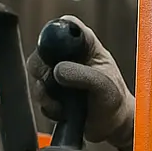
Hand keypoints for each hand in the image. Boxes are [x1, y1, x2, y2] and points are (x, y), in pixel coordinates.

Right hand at [26, 16, 135, 150]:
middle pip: (43, 49)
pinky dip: (47, 105)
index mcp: (87, 45)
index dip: (57, 33)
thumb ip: (83, 75)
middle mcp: (70, 56)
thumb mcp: (104, 85)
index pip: (67, 25)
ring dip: (45, 91)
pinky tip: (63, 111)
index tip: (56, 51)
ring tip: (63, 103)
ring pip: (36, 73)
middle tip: (53, 81)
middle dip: (43, 66)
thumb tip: (58, 70)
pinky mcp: (51, 92)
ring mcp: (59, 74)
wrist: (112, 125)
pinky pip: (38, 95)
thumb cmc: (114, 99)